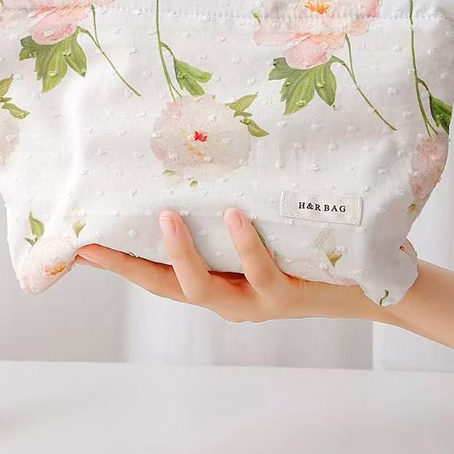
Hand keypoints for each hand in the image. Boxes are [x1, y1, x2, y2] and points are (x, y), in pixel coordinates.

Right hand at [75, 208, 377, 322]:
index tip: (76, 244)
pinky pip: (259, 271)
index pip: (155, 275)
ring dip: (180, 254)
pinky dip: (244, 244)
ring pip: (203, 288)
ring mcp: (255, 302)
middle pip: (163, 289)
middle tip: (89, 241)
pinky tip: (233, 215)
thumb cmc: (316, 246)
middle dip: (124, 267)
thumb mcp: (268, 226)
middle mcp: (229, 299)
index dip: (115, 262)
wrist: (377, 283)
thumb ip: (236, 204)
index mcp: (218, 282)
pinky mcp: (287, 296)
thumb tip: (207, 152)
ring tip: (166, 215)